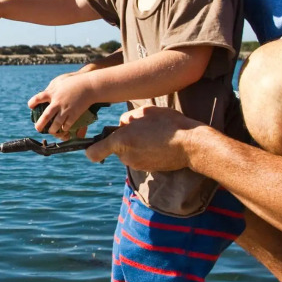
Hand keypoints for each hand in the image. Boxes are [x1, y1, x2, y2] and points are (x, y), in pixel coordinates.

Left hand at [28, 72, 94, 138]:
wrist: (90, 85)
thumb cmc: (75, 81)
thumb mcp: (60, 80)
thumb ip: (51, 87)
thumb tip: (45, 92)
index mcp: (52, 93)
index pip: (38, 98)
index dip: (32, 103)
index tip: (31, 106)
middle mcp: (57, 102)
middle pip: (46, 116)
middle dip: (40, 124)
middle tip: (37, 129)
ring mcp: (66, 109)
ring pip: (56, 124)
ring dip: (52, 130)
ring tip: (51, 132)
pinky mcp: (74, 114)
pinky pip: (67, 124)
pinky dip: (64, 128)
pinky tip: (63, 129)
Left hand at [87, 104, 202, 169]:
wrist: (190, 144)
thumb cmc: (168, 124)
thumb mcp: (144, 112)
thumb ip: (127, 119)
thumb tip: (122, 126)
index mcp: (121, 141)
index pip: (93, 153)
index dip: (90, 149)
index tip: (92, 144)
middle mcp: (126, 156)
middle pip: (115, 148)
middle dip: (123, 139)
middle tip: (140, 128)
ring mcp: (137, 165)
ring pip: (129, 153)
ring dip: (135, 145)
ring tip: (153, 134)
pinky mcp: (148, 169)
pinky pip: (141, 158)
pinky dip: (146, 151)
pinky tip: (159, 143)